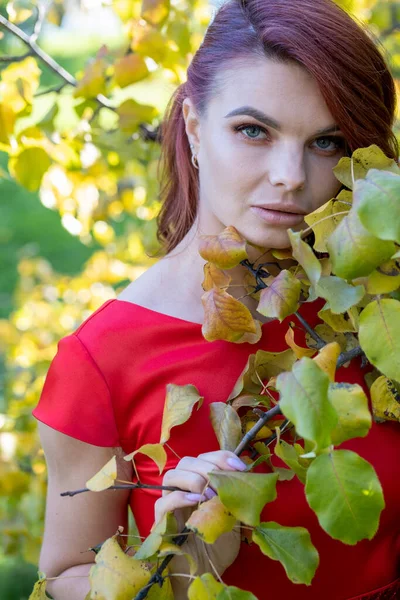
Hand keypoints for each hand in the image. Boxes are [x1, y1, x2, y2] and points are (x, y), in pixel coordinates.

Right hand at [154, 450, 246, 597]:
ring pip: (172, 475)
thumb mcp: (233, 514)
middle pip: (187, 462)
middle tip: (224, 484)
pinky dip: (180, 497)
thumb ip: (234, 495)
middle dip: (209, 467)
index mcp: (200, 481)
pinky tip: (196, 502)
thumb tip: (247, 476)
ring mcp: (169, 502)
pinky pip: (163, 501)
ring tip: (212, 496)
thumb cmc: (219, 543)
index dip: (222, 457)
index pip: (205, 457)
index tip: (240, 467)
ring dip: (195, 480)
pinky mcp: (160, 520)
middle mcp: (182, 487)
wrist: (206, 570)